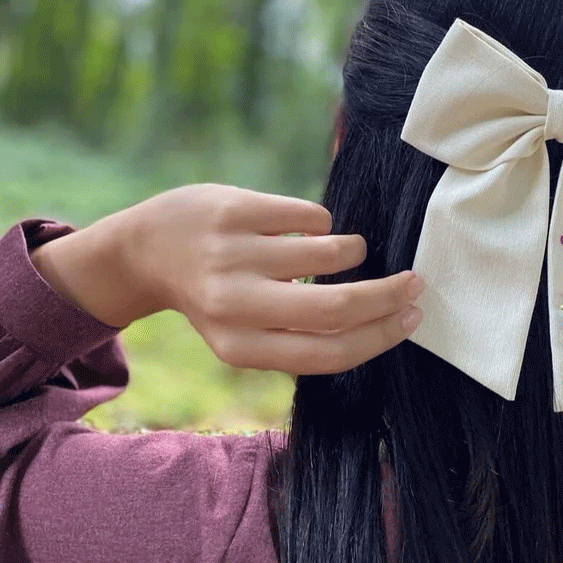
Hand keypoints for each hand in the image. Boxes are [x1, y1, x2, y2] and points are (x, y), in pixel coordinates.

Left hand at [121, 183, 423, 373]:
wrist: (148, 249)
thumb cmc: (215, 296)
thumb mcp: (245, 334)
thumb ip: (299, 337)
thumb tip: (381, 319)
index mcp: (240, 348)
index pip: (330, 351)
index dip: (382, 336)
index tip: (413, 317)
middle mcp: (234, 304)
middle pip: (336, 306)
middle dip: (388, 295)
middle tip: (414, 282)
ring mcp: (232, 254)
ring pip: (330, 252)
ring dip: (354, 251)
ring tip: (345, 250)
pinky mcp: (235, 210)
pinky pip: (312, 215)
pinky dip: (323, 223)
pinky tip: (304, 227)